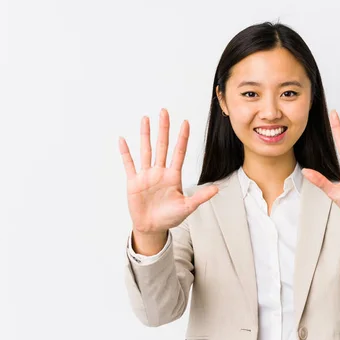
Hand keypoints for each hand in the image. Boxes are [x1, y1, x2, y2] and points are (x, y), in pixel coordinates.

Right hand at [118, 109, 218, 234]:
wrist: (152, 227)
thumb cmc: (169, 217)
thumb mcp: (187, 207)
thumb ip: (200, 197)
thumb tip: (217, 189)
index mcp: (173, 176)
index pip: (179, 152)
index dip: (182, 138)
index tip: (186, 122)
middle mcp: (160, 172)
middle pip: (162, 146)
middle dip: (164, 129)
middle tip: (164, 112)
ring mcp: (146, 175)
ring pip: (146, 150)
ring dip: (145, 135)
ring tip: (145, 119)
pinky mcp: (134, 182)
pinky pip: (129, 164)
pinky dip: (126, 153)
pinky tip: (123, 140)